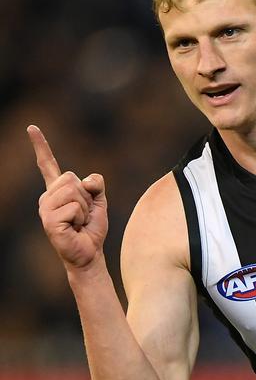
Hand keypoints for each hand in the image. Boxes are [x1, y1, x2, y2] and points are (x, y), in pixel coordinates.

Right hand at [28, 125, 107, 269]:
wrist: (90, 252)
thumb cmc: (92, 227)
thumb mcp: (99, 200)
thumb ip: (95, 184)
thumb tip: (87, 181)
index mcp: (58, 190)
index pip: (48, 164)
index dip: (40, 146)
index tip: (32, 128)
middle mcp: (47, 197)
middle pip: (71, 177)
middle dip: (86, 195)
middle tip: (82, 213)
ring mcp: (45, 209)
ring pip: (73, 191)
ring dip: (84, 207)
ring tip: (78, 221)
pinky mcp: (49, 221)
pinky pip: (74, 207)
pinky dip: (81, 217)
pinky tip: (74, 228)